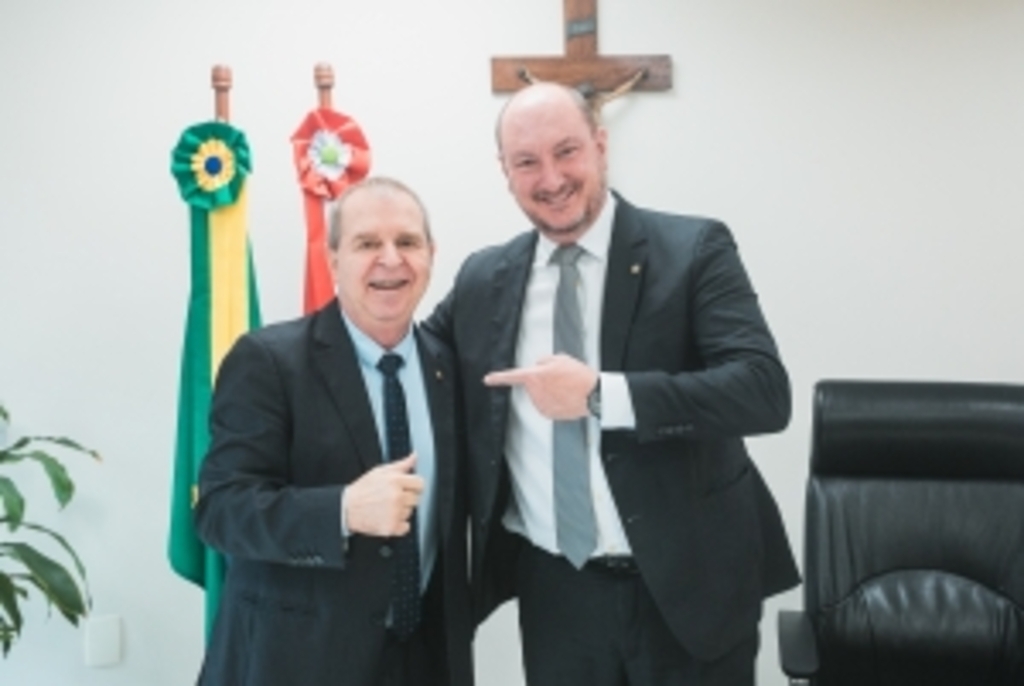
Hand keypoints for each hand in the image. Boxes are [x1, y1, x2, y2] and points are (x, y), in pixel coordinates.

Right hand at [345, 454, 422, 536]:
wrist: (347, 508)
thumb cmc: (362, 490)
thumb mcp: (380, 471)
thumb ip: (401, 465)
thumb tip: (414, 457)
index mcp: (396, 481)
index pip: (420, 484)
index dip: (413, 486)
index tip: (407, 488)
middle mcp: (397, 496)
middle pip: (416, 498)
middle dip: (406, 498)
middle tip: (392, 498)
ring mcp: (395, 512)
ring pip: (410, 512)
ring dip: (402, 511)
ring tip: (386, 507)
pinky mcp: (391, 527)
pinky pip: (406, 527)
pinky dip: (399, 525)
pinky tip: (388, 518)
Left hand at [483, 354, 597, 420]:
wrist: (592, 395)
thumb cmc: (579, 376)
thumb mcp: (560, 359)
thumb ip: (543, 361)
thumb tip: (538, 366)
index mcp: (535, 376)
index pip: (512, 376)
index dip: (498, 378)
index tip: (488, 379)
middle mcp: (535, 392)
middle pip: (532, 385)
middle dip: (541, 381)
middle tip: (560, 379)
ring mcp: (541, 404)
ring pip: (539, 395)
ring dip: (549, 392)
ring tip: (566, 388)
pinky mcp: (548, 414)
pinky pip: (546, 405)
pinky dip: (554, 402)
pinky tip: (566, 398)